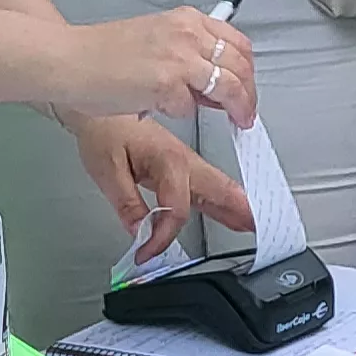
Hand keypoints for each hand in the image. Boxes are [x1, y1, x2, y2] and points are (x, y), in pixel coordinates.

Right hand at [68, 7, 258, 126]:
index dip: (247, 70)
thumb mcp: (156, 40)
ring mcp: (179, 58)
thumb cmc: (102, 53)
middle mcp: (188, 34)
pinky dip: (183, 114)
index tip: (247, 88)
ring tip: (238, 121)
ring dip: (237, 107)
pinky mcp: (166, 84)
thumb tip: (213, 87)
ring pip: (229, 86)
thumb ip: (188, 57)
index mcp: (186, 20)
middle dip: (249, 93)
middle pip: (240, 65)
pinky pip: (191, 107)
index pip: (237, 43)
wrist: (68, 59)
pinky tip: (166, 111)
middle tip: (247, 112)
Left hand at [70, 114, 254, 268]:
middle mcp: (183, 160)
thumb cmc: (103, 130)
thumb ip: (127, 203)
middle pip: (217, 190)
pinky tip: (228, 210)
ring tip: (250, 224)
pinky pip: (206, 185)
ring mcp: (185, 161)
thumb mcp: (107, 170)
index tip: (146, 252)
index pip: (175, 211)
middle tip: (255, 229)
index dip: (162, 237)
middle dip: (238, 210)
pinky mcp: (180, 163)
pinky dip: (222, 199)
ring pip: (217, 187)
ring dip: (235, 206)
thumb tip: (139, 230)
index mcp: (168, 161)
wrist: (99, 103)